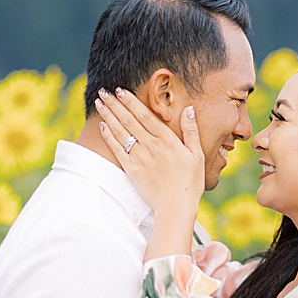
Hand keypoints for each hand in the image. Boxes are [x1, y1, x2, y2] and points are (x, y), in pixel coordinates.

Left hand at [95, 87, 204, 226]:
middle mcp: (150, 146)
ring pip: (120, 131)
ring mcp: (139, 157)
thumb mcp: (197, 155)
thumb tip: (189, 109)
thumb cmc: (190, 182)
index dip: (131, 101)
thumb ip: (191, 131)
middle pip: (129, 120)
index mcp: (167, 140)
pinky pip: (117, 149)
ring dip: (108, 115)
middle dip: (115, 104)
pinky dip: (108, 136)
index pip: (145, 115)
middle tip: (104, 91)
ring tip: (100, 103)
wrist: (176, 206)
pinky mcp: (131, 169)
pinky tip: (102, 126)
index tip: (121, 90)